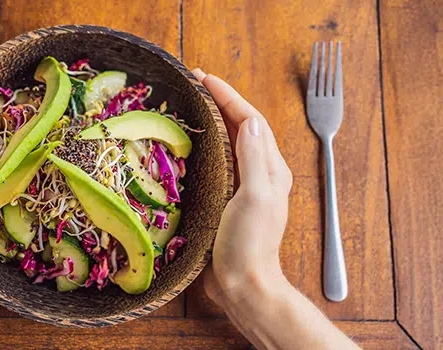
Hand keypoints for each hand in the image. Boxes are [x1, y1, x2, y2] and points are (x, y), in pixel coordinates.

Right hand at [193, 68, 293, 307]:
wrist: (243, 285)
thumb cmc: (249, 243)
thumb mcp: (255, 196)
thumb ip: (254, 158)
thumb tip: (250, 120)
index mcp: (269, 169)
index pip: (250, 120)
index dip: (228, 96)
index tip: (204, 77)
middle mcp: (258, 174)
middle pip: (239, 127)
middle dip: (218, 103)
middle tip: (192, 85)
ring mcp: (242, 189)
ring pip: (227, 144)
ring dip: (210, 122)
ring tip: (187, 107)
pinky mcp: (224, 202)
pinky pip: (215, 164)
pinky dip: (202, 147)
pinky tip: (185, 148)